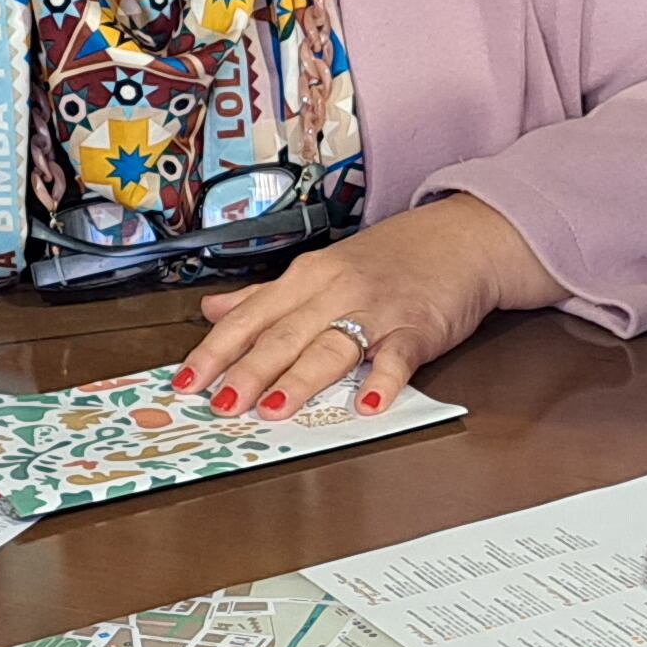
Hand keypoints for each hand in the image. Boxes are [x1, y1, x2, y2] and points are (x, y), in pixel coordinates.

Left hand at [176, 194, 558, 417]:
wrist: (460, 238)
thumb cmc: (389, 259)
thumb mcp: (321, 269)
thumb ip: (264, 295)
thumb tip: (212, 310)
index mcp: (306, 278)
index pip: (250, 318)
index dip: (216, 350)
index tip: (186, 381)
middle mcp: (335, 291)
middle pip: (284, 335)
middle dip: (250, 371)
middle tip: (222, 404)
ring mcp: (377, 310)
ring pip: (331, 345)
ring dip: (301, 379)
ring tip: (275, 409)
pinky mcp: (417, 328)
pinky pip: (396, 356)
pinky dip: (382, 380)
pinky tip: (367, 403)